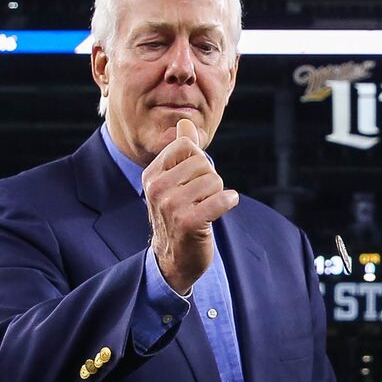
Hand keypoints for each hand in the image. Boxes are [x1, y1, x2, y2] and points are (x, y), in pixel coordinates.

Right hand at [143, 117, 236, 294]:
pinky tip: (223, 208)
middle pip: (203, 162)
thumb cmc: (178, 216)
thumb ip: (181, 151)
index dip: (199, 161)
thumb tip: (185, 122)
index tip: (193, 182)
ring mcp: (170, 206)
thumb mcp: (175, 182)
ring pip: (214, 180)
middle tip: (200, 200)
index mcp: (152, 175)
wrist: (175, 259)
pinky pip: (221, 199)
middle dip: (210, 180)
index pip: (187, 146)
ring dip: (218, 195)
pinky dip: (228, 202)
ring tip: (205, 209)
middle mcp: (156, 188)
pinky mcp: (188, 222)